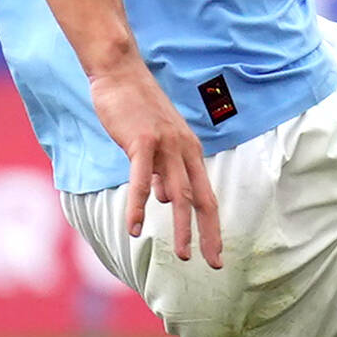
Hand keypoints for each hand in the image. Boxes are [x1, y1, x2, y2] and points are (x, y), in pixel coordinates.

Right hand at [90, 51, 220, 266]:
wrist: (120, 73)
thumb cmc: (135, 110)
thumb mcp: (155, 144)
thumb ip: (163, 172)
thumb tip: (167, 201)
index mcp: (190, 152)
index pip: (207, 196)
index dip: (213, 227)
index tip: (216, 254)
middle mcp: (184, 150)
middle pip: (201, 199)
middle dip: (208, 235)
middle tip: (214, 264)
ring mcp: (165, 145)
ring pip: (178, 194)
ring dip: (181, 227)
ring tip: (181, 256)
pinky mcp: (142, 140)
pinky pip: (142, 179)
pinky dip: (140, 205)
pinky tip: (135, 228)